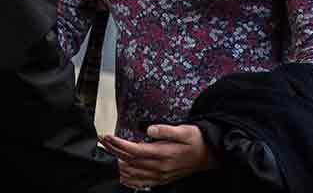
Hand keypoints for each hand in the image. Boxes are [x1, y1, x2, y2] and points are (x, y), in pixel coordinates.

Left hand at [99, 125, 216, 188]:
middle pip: (130, 161)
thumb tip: (148, 129)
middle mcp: (160, 167)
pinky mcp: (163, 179)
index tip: (107, 136)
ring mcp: (161, 175)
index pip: (134, 150)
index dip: (118, 144)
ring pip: (134, 173)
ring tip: (108, 152)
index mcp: (163, 154)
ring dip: (119, 164)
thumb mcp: (184, 130)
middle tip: (103, 141)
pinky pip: (143, 183)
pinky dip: (130, 180)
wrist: (209, 156)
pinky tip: (123, 176)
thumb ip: (165, 130)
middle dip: (114, 150)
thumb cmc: (196, 141)